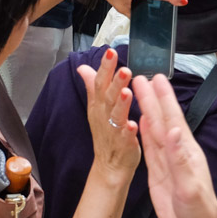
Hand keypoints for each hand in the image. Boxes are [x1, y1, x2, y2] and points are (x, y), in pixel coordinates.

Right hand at [78, 48, 140, 185]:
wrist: (109, 165)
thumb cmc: (106, 133)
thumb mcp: (96, 107)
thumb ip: (93, 86)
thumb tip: (83, 67)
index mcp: (100, 105)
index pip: (100, 82)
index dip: (105, 68)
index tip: (110, 52)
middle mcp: (105, 115)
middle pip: (108, 96)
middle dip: (115, 82)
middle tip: (124, 69)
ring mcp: (114, 130)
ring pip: (116, 115)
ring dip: (121, 104)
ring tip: (127, 92)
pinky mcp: (124, 145)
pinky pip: (125, 137)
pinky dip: (128, 131)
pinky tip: (133, 124)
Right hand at [133, 73, 216, 217]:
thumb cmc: (198, 211)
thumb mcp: (190, 187)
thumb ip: (181, 159)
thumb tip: (175, 131)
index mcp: (185, 152)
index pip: (172, 119)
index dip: (164, 99)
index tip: (156, 78)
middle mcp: (177, 152)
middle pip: (161, 119)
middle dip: (152, 98)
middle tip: (140, 76)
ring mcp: (168, 161)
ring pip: (154, 129)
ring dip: (147, 110)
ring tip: (139, 91)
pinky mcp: (159, 172)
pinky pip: (150, 147)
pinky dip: (145, 132)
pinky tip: (141, 121)